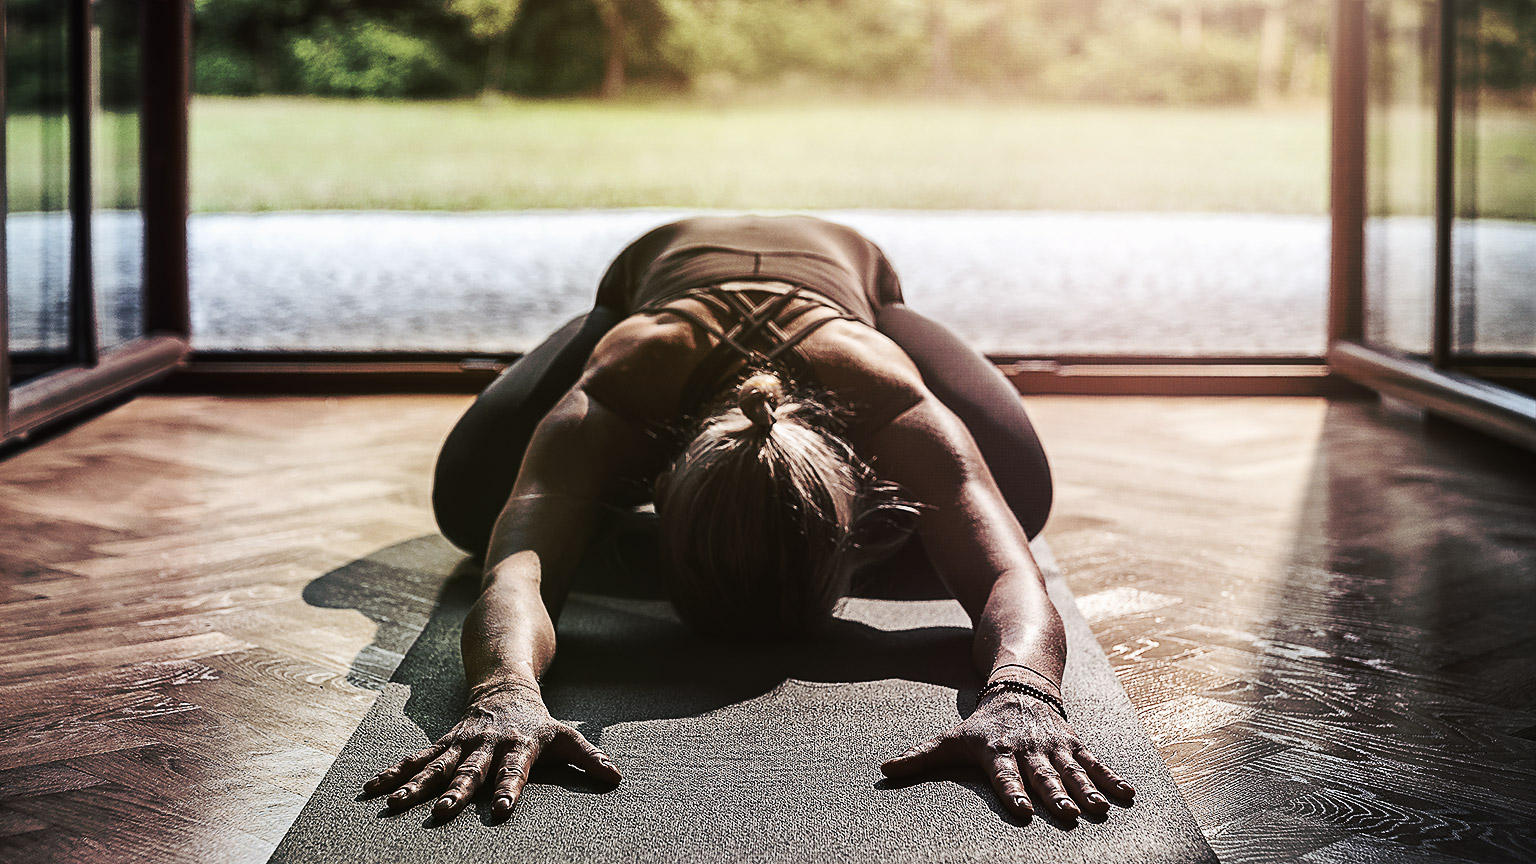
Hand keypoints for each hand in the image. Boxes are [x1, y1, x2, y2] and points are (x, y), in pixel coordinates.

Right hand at [361, 684, 620, 821]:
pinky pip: (416, 760)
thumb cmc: (539, 722)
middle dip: (457, 791)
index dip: (510, 787)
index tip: (504, 809)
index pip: (515, 769)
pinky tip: (372, 790)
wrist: (505, 686)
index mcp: (518, 745)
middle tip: (442, 812)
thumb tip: (616, 777)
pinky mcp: (444, 744)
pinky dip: (394, 773)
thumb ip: (589, 757)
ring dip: (416, 785)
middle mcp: (487, 744)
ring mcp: (462, 743)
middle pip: (471, 770)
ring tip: (396, 805)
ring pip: (437, 765)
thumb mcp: (566, 736)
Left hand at [881, 684, 1132, 820]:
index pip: (1003, 774)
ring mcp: (1054, 746)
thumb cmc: (982, 723)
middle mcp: (1028, 749)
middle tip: (1067, 816)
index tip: (1019, 809)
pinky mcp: (1073, 744)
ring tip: (1099, 811)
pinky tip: (1127, 796)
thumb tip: (884, 769)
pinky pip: (1095, 762)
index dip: (1010, 790)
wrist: (1019, 684)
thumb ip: (921, 757)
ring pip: (1071, 771)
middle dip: (1054, 795)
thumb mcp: (951, 736)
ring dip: (1086, 790)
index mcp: (997, 750)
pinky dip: (1111, 778)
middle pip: (1041, 775)